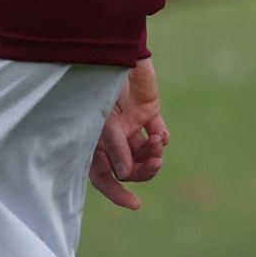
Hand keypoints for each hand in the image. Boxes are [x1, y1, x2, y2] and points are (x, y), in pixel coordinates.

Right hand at [91, 56, 168, 211]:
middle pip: (129, 169)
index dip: (115, 192)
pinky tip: (160, 134)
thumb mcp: (103, 118)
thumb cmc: (98, 83)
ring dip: (154, 154)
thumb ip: (115, 146)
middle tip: (155, 164)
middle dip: (142, 171)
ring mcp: (130, 125)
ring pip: (146, 154)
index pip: (102, 175)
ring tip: (158, 144)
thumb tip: (124, 175)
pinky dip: (163, 139)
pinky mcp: (148, 111)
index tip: (135, 204)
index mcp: (92, 140)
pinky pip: (159, 134)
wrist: (113, 51)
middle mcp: (111, 137)